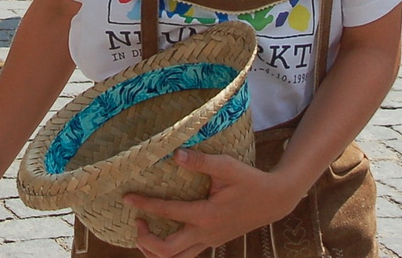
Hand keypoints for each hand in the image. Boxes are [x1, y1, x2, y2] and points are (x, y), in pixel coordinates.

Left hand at [122, 149, 306, 257]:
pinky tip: (163, 234)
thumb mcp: (227, 166)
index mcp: (206, 215)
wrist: (274, 200)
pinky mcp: (212, 242)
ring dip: (155, 252)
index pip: (168, 213)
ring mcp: (209, 241)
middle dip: (145, 240)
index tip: (127, 197)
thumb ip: (200, 161)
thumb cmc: (250, 180)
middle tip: (136, 221)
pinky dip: (169, 250)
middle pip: (166, 252)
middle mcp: (205, 233)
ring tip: (143, 234)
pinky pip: (186, 254)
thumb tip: (174, 153)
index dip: (144, 204)